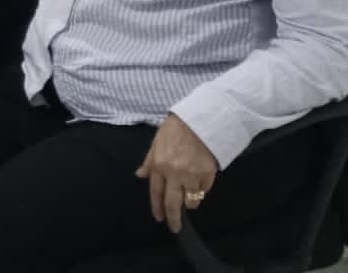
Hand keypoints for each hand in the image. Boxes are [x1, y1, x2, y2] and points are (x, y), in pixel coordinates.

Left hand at [136, 114, 217, 233]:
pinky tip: (200, 182)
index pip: (156, 192)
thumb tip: (140, 175)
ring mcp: (192, 175)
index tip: (159, 218)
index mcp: (159, 165)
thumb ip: (149, 162)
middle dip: (173, 218)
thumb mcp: (157, 143)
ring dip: (190, 203)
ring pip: (191, 200)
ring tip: (189, 199)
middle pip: (173, 203)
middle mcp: (174, 173)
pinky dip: (202, 189)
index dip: (157, 207)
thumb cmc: (175, 129)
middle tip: (175, 228)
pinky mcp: (208, 174)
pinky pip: (205, 189)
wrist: (199, 119)